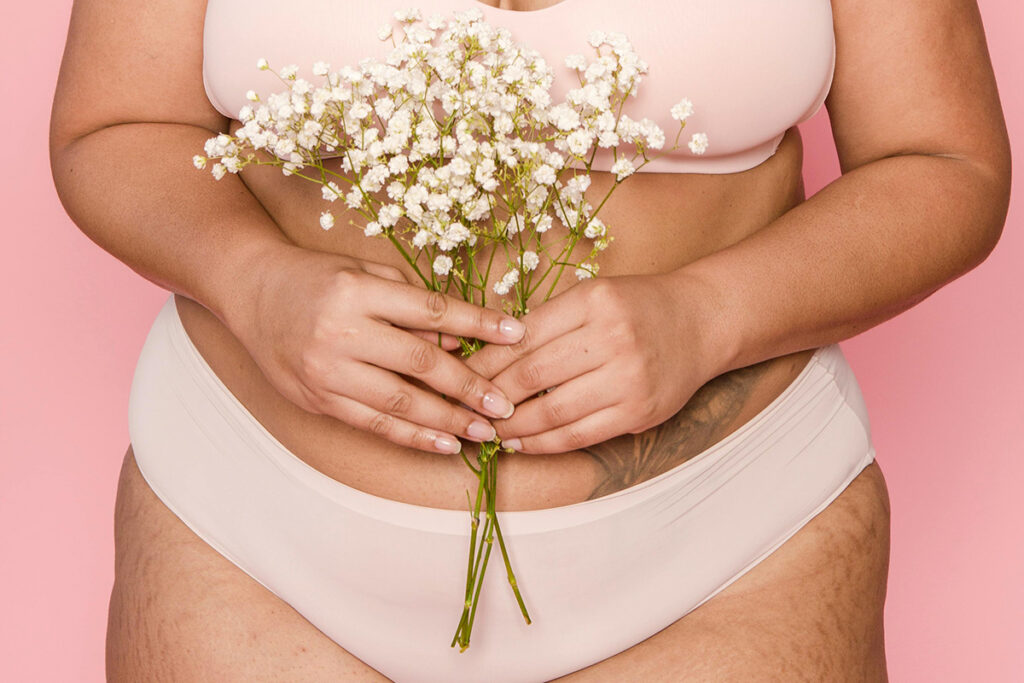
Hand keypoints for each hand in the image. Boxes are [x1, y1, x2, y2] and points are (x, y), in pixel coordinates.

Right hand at [225, 244, 525, 453]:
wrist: (252, 292)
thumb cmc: (319, 279)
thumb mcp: (367, 276)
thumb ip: (412, 306)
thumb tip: (460, 345)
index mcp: (358, 292)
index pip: (432, 311)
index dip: (478, 324)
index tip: (516, 333)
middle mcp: (341, 332)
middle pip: (420, 364)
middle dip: (469, 386)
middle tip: (505, 403)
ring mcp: (327, 370)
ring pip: (399, 402)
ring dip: (448, 420)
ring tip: (484, 431)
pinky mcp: (318, 399)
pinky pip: (373, 424)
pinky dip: (412, 436)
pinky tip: (444, 443)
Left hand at [464, 272, 722, 453]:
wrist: (702, 322)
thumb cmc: (638, 306)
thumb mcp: (593, 295)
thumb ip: (546, 321)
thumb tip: (486, 353)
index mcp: (593, 301)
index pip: (523, 336)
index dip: (484, 360)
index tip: (457, 373)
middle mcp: (612, 338)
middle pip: (532, 374)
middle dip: (489, 394)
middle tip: (461, 406)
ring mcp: (628, 379)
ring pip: (552, 411)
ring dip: (511, 426)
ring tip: (486, 429)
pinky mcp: (638, 412)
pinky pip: (579, 435)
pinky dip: (543, 443)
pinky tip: (520, 442)